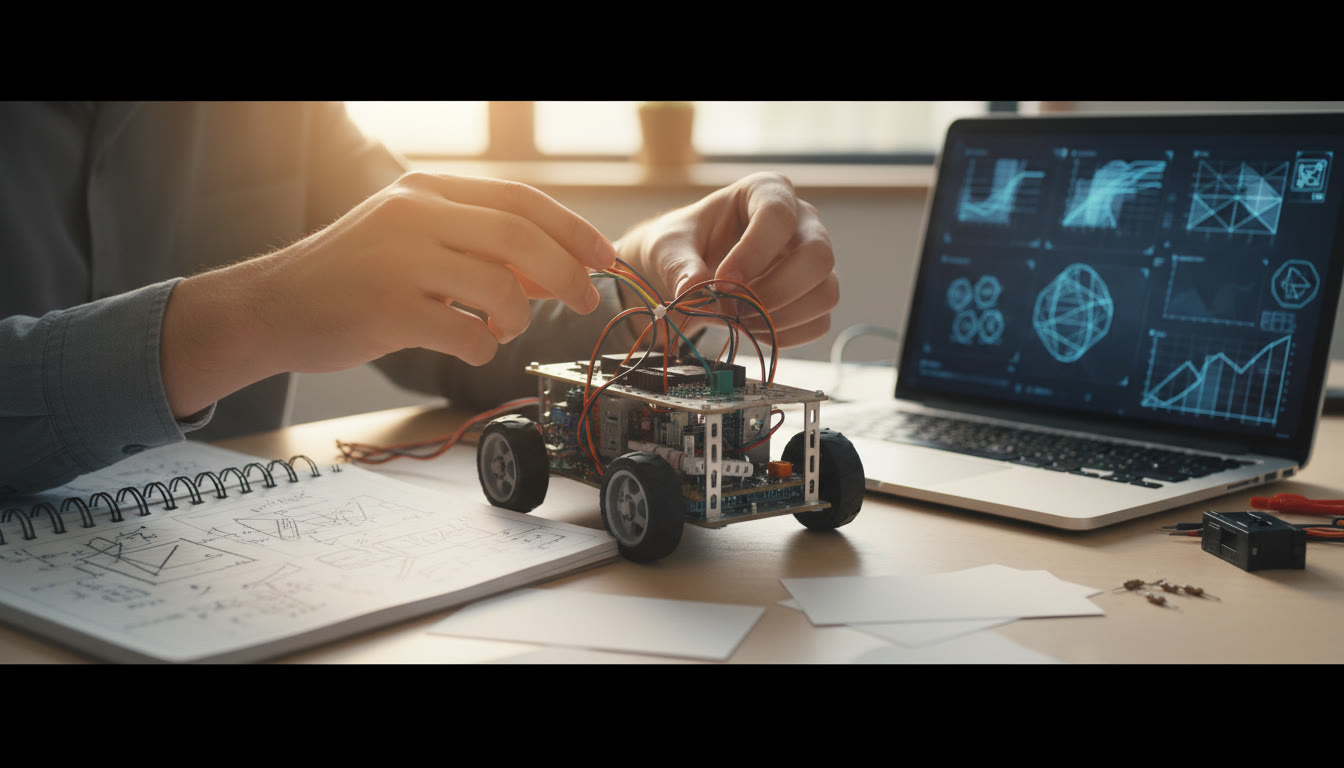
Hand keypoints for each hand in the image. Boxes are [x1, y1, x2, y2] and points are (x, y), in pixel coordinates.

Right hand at [161, 171, 616, 417]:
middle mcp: (415, 216)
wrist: (270, 307)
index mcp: (426, 191)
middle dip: (568, 274)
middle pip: (522, 239)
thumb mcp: (411, 238)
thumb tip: (556, 271)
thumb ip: (478, 246)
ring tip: (503, 328)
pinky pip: (466, 333)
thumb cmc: (350, 277)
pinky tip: (469, 344)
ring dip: (519, 318)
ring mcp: (400, 261)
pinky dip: (483, 347)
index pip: (521, 201)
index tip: (604, 259)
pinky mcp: (388, 310)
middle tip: (587, 301)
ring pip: (501, 288)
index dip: (573, 231)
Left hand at [615, 172, 837, 348]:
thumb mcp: (668, 246)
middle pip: (818, 256)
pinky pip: (818, 323)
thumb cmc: (684, 243)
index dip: (753, 253)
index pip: (779, 215)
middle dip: (775, 291)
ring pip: (825, 293)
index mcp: (767, 191)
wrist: (689, 266)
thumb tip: (693, 290)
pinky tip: (752, 328)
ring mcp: (813, 260)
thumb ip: (678, 265)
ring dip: (781, 317)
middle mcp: (802, 222)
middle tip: (734, 308)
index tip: (723, 281)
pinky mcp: (814, 294)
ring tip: (739, 320)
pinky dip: (785, 335)